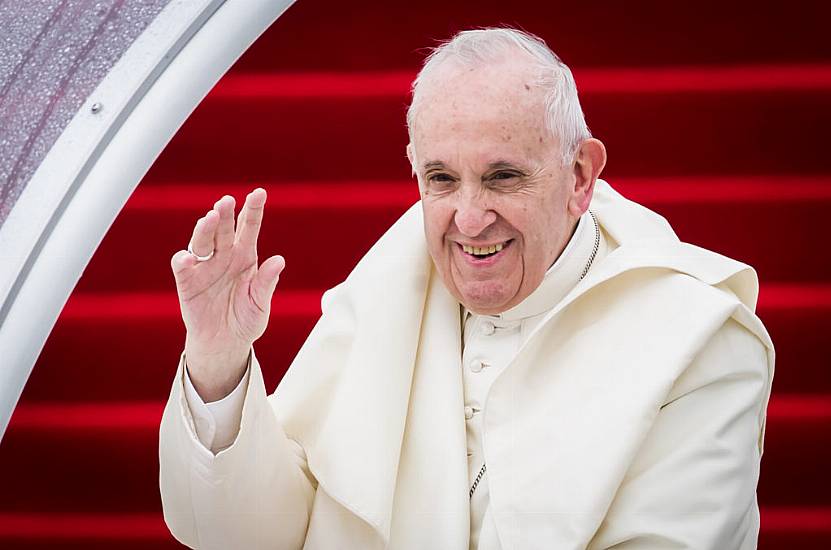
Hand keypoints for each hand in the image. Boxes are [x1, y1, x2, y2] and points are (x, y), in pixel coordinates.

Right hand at [171, 188, 284, 401]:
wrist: (226, 343)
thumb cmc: (246, 319)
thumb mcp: (261, 303)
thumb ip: (267, 283)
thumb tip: (279, 261)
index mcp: (246, 256)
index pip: (249, 228)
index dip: (253, 210)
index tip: (259, 193)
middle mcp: (224, 256)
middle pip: (224, 229)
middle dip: (225, 214)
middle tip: (227, 201)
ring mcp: (204, 267)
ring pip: (202, 241)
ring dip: (205, 229)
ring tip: (210, 219)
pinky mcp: (187, 283)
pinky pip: (182, 267)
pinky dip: (183, 260)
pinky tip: (189, 257)